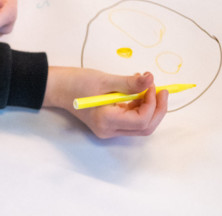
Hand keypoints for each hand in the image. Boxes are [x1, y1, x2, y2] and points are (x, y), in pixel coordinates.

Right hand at [43, 67, 168, 138]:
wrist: (60, 88)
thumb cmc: (78, 83)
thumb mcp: (106, 80)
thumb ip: (130, 83)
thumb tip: (151, 79)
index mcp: (106, 121)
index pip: (141, 120)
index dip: (152, 103)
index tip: (152, 85)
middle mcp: (108, 130)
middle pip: (144, 128)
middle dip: (157, 109)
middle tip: (161, 89)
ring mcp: (109, 129)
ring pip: (141, 126)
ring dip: (149, 107)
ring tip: (146, 87)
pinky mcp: (109, 124)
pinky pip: (132, 120)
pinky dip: (140, 106)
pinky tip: (137, 91)